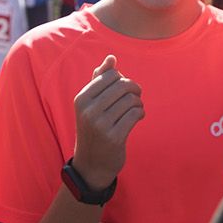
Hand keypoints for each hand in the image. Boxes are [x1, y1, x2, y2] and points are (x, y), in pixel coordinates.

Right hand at [71, 55, 143, 190]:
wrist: (91, 164)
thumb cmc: (93, 128)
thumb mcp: (90, 104)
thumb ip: (99, 80)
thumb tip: (111, 57)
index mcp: (81, 99)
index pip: (111, 75)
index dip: (123, 79)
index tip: (125, 89)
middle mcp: (88, 111)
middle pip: (123, 85)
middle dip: (134, 89)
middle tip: (136, 97)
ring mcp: (100, 125)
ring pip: (131, 100)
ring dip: (138, 102)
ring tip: (137, 108)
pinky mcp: (114, 137)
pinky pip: (135, 114)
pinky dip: (141, 112)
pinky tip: (139, 117)